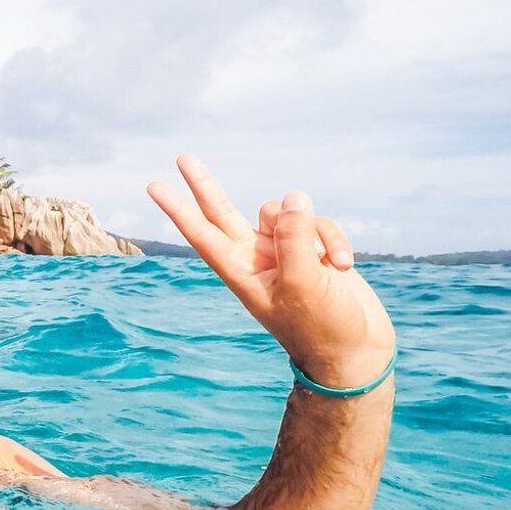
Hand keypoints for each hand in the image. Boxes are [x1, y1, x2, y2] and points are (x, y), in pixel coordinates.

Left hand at [147, 155, 394, 387]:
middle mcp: (257, 258)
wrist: (357, 352)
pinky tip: (344, 266)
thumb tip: (293, 197)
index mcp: (241, 272)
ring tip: (331, 266)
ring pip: (289, 213)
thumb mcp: (304, 283)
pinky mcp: (313, 250)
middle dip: (205, 185)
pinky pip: (318, 223)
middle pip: (224, 212)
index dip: (179, 209)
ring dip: (315, 231)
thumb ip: (295, 237)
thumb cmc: (322, 327)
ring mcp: (285, 252)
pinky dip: (334, 239)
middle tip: (182, 158)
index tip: (153, 187)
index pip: (202, 234)